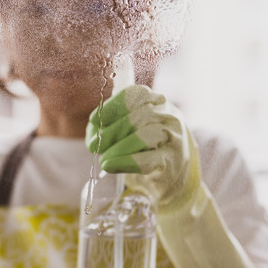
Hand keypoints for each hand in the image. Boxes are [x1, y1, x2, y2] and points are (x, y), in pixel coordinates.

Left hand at [86, 85, 200, 210]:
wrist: (173, 172)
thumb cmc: (146, 145)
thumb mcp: (132, 127)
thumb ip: (111, 125)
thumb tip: (93, 133)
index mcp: (157, 101)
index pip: (138, 94)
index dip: (113, 106)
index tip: (94, 120)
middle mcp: (168, 116)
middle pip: (141, 115)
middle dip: (112, 131)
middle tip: (94, 146)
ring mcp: (174, 138)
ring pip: (147, 135)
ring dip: (119, 147)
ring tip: (103, 159)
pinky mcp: (172, 162)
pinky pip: (149, 159)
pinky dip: (126, 162)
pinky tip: (111, 165)